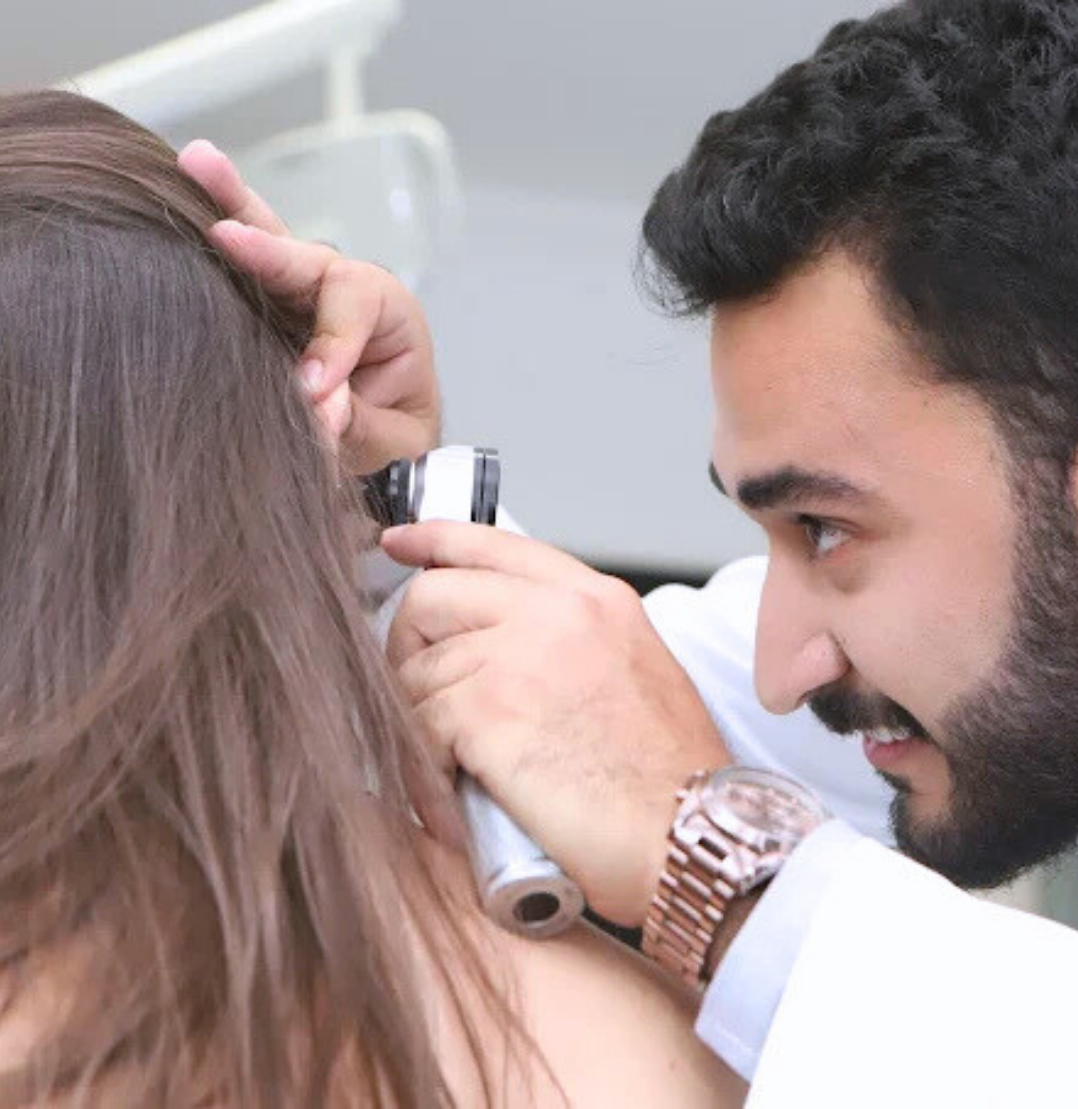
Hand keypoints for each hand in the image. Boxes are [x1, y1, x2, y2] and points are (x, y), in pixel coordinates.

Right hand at [177, 139, 439, 471]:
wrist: (385, 448)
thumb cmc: (397, 438)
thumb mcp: (395, 443)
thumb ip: (358, 424)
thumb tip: (312, 403)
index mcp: (391, 315)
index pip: (360, 303)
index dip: (334, 339)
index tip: (313, 387)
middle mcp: (345, 290)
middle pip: (306, 256)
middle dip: (266, 242)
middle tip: (226, 237)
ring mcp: (300, 295)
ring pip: (267, 244)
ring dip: (229, 205)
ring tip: (195, 161)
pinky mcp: (265, 308)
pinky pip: (237, 270)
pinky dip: (206, 240)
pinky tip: (175, 194)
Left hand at [382, 521, 731, 926]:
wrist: (694, 839)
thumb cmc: (669, 780)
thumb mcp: (633, 673)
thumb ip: (568, 640)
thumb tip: (495, 644)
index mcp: (595, 598)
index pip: (492, 543)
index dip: (433, 541)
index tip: (398, 545)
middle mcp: (558, 612)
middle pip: (433, 596)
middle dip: (406, 647)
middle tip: (417, 696)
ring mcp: (521, 656)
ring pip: (416, 671)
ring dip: (417, 726)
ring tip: (447, 771)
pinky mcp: (489, 711)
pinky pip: (416, 728)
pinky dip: (420, 772)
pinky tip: (446, 802)